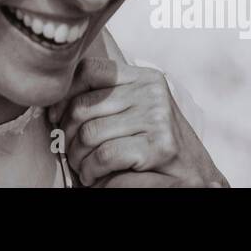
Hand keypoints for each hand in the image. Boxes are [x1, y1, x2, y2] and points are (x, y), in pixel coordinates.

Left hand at [52, 58, 227, 187]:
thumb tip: (53, 102)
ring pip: (91, 137)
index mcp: (144, 78)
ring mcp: (158, 119)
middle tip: (72, 154)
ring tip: (85, 169)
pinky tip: (98, 179)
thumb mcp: (136, 111)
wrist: (197, 177)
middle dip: (69, 137)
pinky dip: (95, 175)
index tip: (55, 118)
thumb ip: (105, 99)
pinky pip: (106, 158)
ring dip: (80, 160)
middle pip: (83, 109)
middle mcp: (152, 94)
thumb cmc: (157, 144)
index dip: (64, 96)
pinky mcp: (159, 148)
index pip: (89, 70)